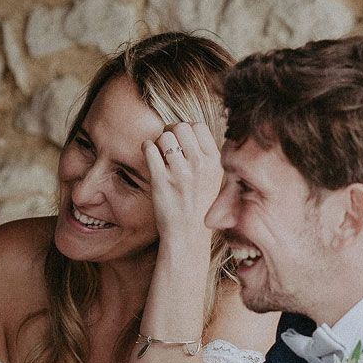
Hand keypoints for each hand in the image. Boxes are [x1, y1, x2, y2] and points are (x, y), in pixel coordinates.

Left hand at [143, 123, 221, 248]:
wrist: (188, 235)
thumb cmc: (199, 206)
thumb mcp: (215, 180)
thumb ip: (207, 156)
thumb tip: (190, 127)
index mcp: (214, 163)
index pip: (199, 127)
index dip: (187, 128)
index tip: (182, 139)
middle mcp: (199, 165)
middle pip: (181, 127)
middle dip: (171, 131)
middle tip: (167, 145)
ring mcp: (180, 173)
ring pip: (164, 136)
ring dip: (158, 141)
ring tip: (159, 154)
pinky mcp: (161, 181)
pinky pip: (149, 149)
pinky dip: (147, 148)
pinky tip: (150, 157)